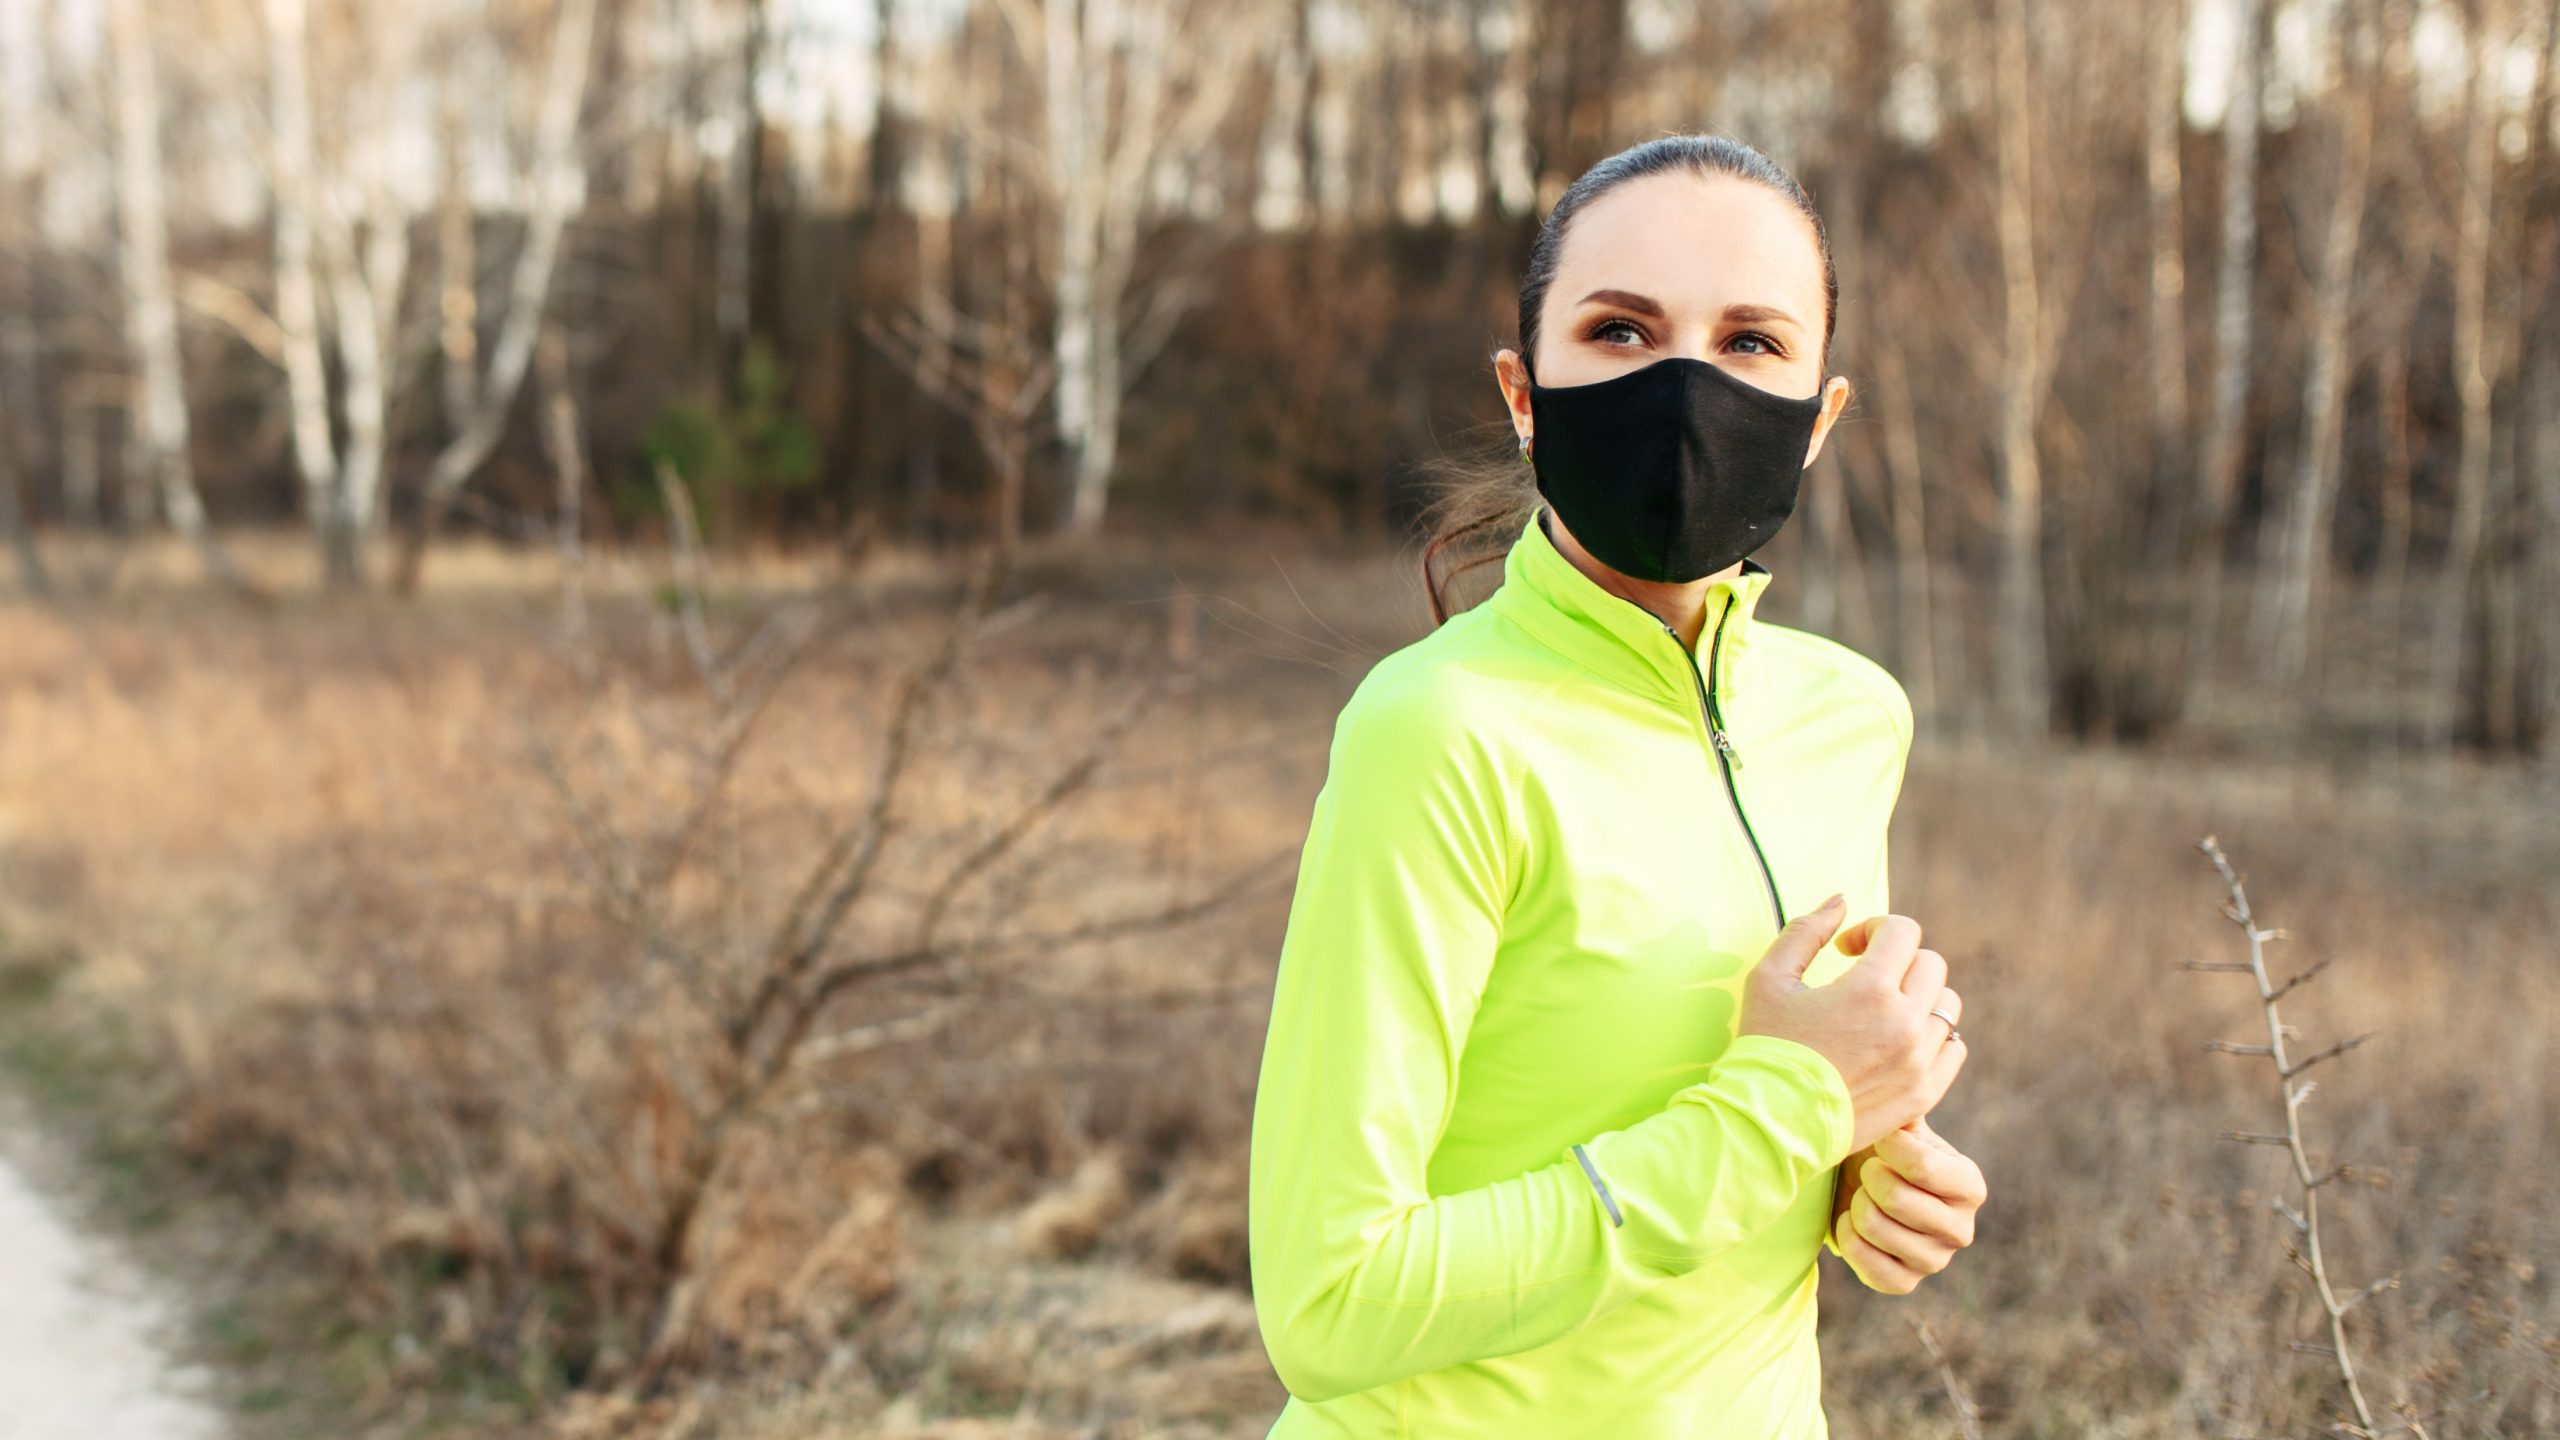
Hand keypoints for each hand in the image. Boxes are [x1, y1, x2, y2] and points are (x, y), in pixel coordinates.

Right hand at [1735, 895, 1967, 1152]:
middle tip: (1864, 977)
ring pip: (1947, 1005)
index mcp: (1868, 989)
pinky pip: (1954, 1049)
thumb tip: (1840, 900)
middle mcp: (1904, 1023)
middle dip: (1897, 960)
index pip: (1902, 931)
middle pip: (1930, 964)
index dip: (1874, 928)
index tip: (1848, 949)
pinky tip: (1901, 1042)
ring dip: (1918, 996)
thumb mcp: (1770, 979)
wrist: (1770, 1123)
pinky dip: (1934, 1037)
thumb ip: (1805, 930)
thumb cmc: (1766, 1048)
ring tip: (1884, 1011)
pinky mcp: (1923, 1095)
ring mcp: (1918, 1062)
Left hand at [1834, 1114, 1985, 1293]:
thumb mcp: (1900, 1124)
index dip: (1886, 1147)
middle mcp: (1962, 1228)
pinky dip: (1850, 1242)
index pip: (1921, 1164)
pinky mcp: (1907, 1283)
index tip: (1879, 1141)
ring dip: (1856, 1207)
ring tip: (1862, 1195)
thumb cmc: (1883, 1149)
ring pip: (1877, 1230)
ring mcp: (1936, 1261)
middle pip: (1896, 1198)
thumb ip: (1908, 1103)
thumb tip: (1915, 1076)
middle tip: (1867, 1171)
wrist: (1861, 1186)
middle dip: (1868, 1178)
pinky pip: (1872, 1269)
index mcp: (1969, 1185)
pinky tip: (1850, 1223)